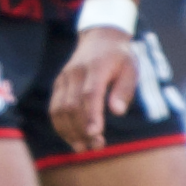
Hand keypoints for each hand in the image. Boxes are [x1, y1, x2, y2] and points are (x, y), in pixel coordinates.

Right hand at [50, 27, 142, 146]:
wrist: (100, 37)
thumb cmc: (120, 57)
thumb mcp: (131, 68)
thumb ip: (125, 90)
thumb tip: (117, 111)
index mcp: (95, 67)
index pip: (89, 94)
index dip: (91, 115)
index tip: (95, 134)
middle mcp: (75, 73)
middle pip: (72, 105)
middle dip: (82, 129)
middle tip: (97, 147)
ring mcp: (64, 78)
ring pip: (59, 109)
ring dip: (69, 131)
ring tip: (83, 147)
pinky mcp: (58, 84)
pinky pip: (54, 108)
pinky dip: (60, 126)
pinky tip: (72, 139)